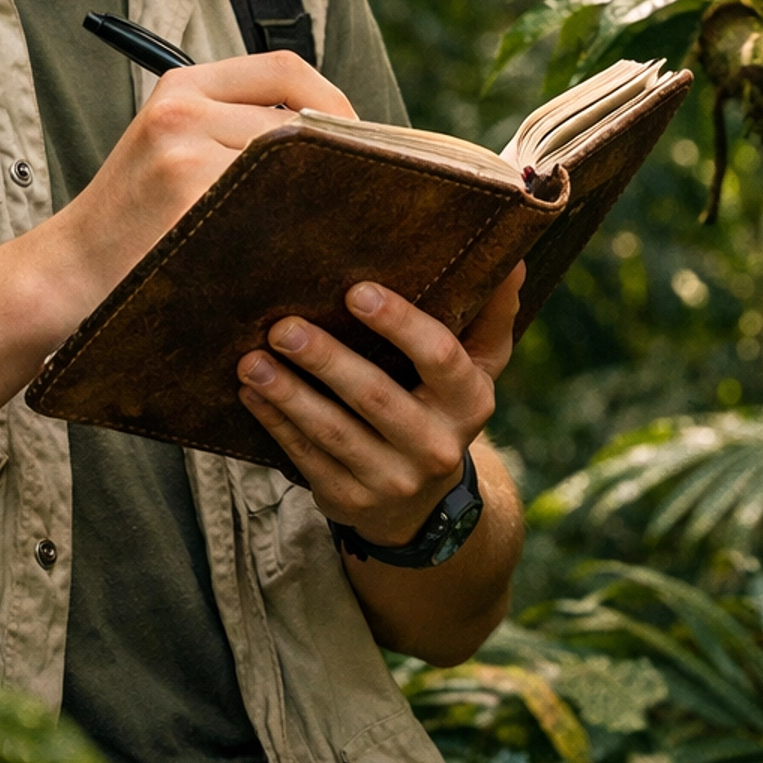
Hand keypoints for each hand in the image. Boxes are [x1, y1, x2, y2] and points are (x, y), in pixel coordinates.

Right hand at [51, 53, 355, 340]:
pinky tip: (297, 252)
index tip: (356, 137)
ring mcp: (183, 158)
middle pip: (295, 120)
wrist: (69, 271)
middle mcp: (181, 110)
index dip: (333, 100)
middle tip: (358, 191)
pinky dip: (290, 230)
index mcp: (182, 85)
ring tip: (331, 224)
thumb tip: (341, 134)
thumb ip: (238, 124)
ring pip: (288, 167)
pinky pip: (267, 211)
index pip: (285, 67)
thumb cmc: (135, 215)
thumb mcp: (172, 142)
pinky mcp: (187, 206)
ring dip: (316, 197)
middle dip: (333, 157)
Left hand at [235, 266, 523, 547]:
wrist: (423, 504)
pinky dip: (274, 423)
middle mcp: (437, 445)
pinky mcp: (350, 500)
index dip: (400, 323)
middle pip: (376, 397)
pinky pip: (306, 458)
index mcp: (470, 401)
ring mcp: (392, 479)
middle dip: (326, 360)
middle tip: (282, 326)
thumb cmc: (443, 404)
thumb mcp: (477, 366)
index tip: (356, 290)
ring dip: (288, 394)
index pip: (441, 357)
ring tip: (252, 361)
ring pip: (334, 433)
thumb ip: (490, 313)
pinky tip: (250, 393)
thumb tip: (511, 258)